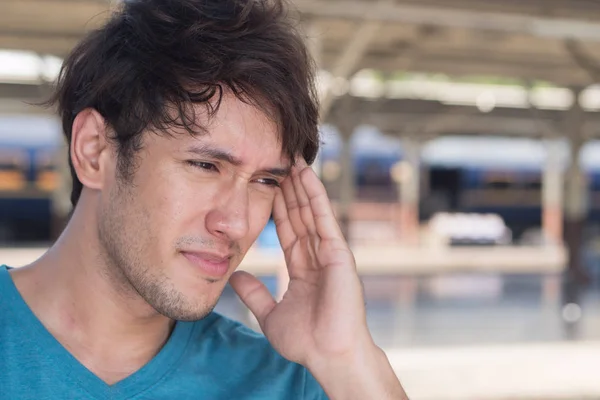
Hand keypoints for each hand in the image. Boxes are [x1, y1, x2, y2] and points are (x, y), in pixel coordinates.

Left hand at [229, 158, 370, 366]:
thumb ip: (254, 294)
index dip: (278, 207)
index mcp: (303, 268)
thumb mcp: (270, 314)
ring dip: (302, 184)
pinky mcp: (338, 252)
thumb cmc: (307, 341)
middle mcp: (317, 256)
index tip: (268, 185)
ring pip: (311, 211)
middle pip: (299, 215)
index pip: (288, 230)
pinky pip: (323, 218)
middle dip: (289, 189)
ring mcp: (329, 252)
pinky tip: (307, 175)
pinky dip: (315, 195)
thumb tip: (234, 276)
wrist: (328, 354)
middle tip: (278, 161)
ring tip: (293, 158)